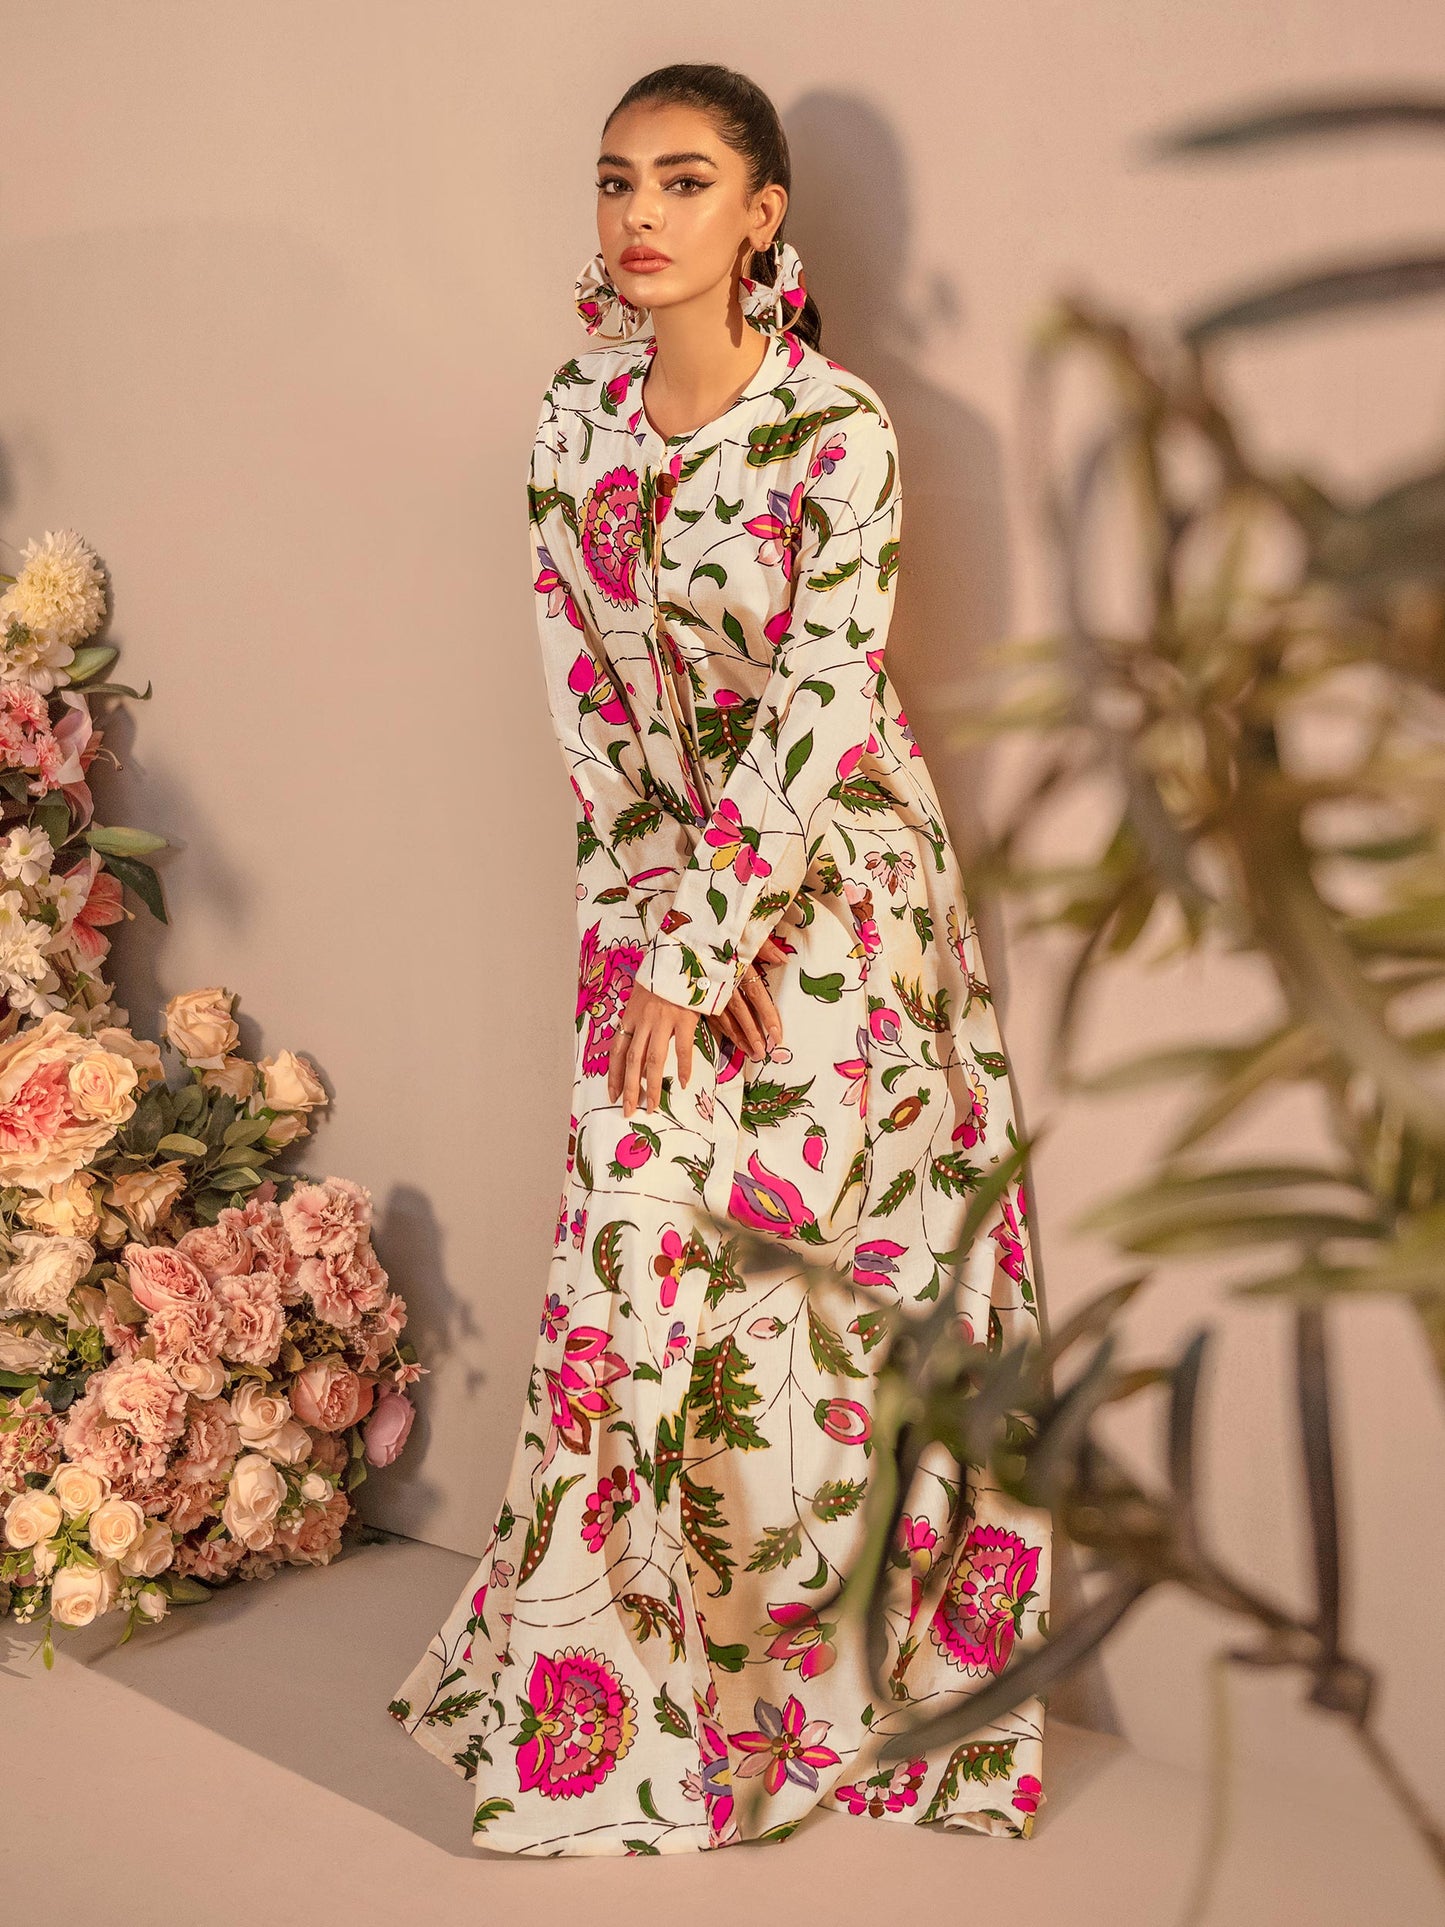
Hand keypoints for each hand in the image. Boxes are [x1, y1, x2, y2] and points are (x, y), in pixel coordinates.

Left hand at [608, 982, 698, 1117]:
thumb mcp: (643, 997)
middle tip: (628, 1110)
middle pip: (632, 1061)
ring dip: (652, 1086)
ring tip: (652, 1106)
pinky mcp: (684, 1018)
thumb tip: (640, 1049)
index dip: (613, 1075)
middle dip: (629, 1089)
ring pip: (653, 1060)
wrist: (682, 955)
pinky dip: (684, 1067)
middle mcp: (643, 1021)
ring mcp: (663, 1020)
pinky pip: (682, 1048)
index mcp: (630, 1015)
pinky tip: (684, 1083)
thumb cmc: (662, 976)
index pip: (617, 1051)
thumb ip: (639, 1021)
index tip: (612, 1095)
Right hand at [708, 929, 790, 1061]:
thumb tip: (783, 960)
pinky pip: (710, 1014)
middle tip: (761, 1052)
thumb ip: (765, 945)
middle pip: (741, 1012)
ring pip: (724, 1017)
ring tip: (749, 1052)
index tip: (776, 1034)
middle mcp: (724, 980)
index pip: (757, 995)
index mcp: (738, 966)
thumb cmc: (718, 928)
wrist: (683, 929)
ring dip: (737, 1036)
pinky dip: (722, 1029)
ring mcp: (709, 988)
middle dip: (752, 1033)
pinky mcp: (697, 993)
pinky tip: (731, 1039)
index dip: (768, 1015)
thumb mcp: (743, 930)